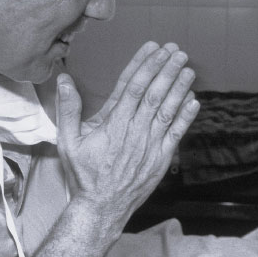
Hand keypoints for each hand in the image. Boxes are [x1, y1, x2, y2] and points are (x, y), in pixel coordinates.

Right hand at [55, 42, 198, 224]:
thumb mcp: (68, 141)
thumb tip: (64, 80)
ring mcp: (150, 145)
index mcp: (113, 123)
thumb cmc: (84, 174)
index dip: (145, 65)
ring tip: (188, 68)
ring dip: (179, 87)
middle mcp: (134, 131)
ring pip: (168, 110)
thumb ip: (68, 109)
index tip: (154, 49)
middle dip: (166, 70)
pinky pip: (176, 133)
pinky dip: (186, 116)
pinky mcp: (161, 159)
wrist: (101, 207)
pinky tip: (193, 100)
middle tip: (176, 51)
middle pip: (154, 93)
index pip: (132, 86)